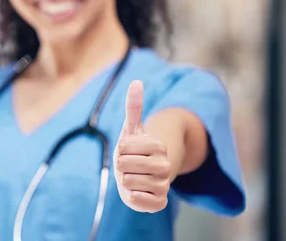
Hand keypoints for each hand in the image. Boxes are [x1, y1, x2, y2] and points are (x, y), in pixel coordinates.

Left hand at [113, 80, 170, 212]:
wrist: (139, 175)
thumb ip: (134, 106)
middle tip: (129, 165)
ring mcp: (164, 185)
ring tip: (133, 177)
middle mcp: (165, 166)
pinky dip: (132, 197)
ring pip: (129, 182)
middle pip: (124, 165)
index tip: (128, 150)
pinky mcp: (160, 203)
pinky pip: (137, 200)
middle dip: (121, 165)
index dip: (121, 149)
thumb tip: (136, 81)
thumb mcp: (131, 129)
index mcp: (159, 146)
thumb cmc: (133, 150)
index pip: (124, 147)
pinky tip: (137, 191)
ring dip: (125, 180)